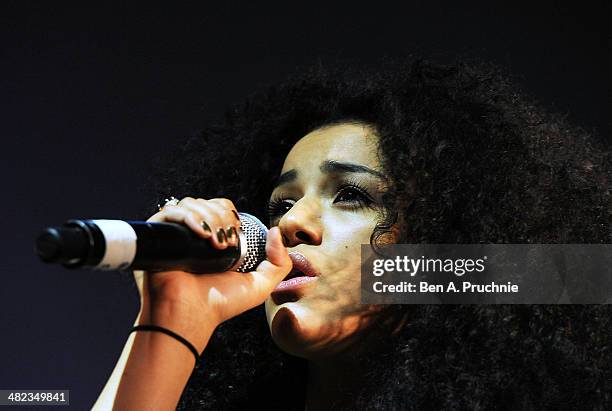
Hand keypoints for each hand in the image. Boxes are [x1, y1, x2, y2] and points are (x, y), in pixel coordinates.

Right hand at [135, 197, 290, 351]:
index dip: (231, 215)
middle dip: (221, 217)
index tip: (236, 237)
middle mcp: (193, 234)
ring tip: (213, 243)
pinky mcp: (157, 235)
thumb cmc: (219, 304)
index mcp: (213, 239)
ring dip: (208, 218)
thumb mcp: (259, 286)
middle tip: (225, 243)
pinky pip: (171, 212)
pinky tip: (200, 234)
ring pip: (192, 204)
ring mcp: (174, 234)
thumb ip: (279, 262)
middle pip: (208, 203)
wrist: (190, 315)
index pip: (222, 207)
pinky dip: (188, 217)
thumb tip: (276, 231)